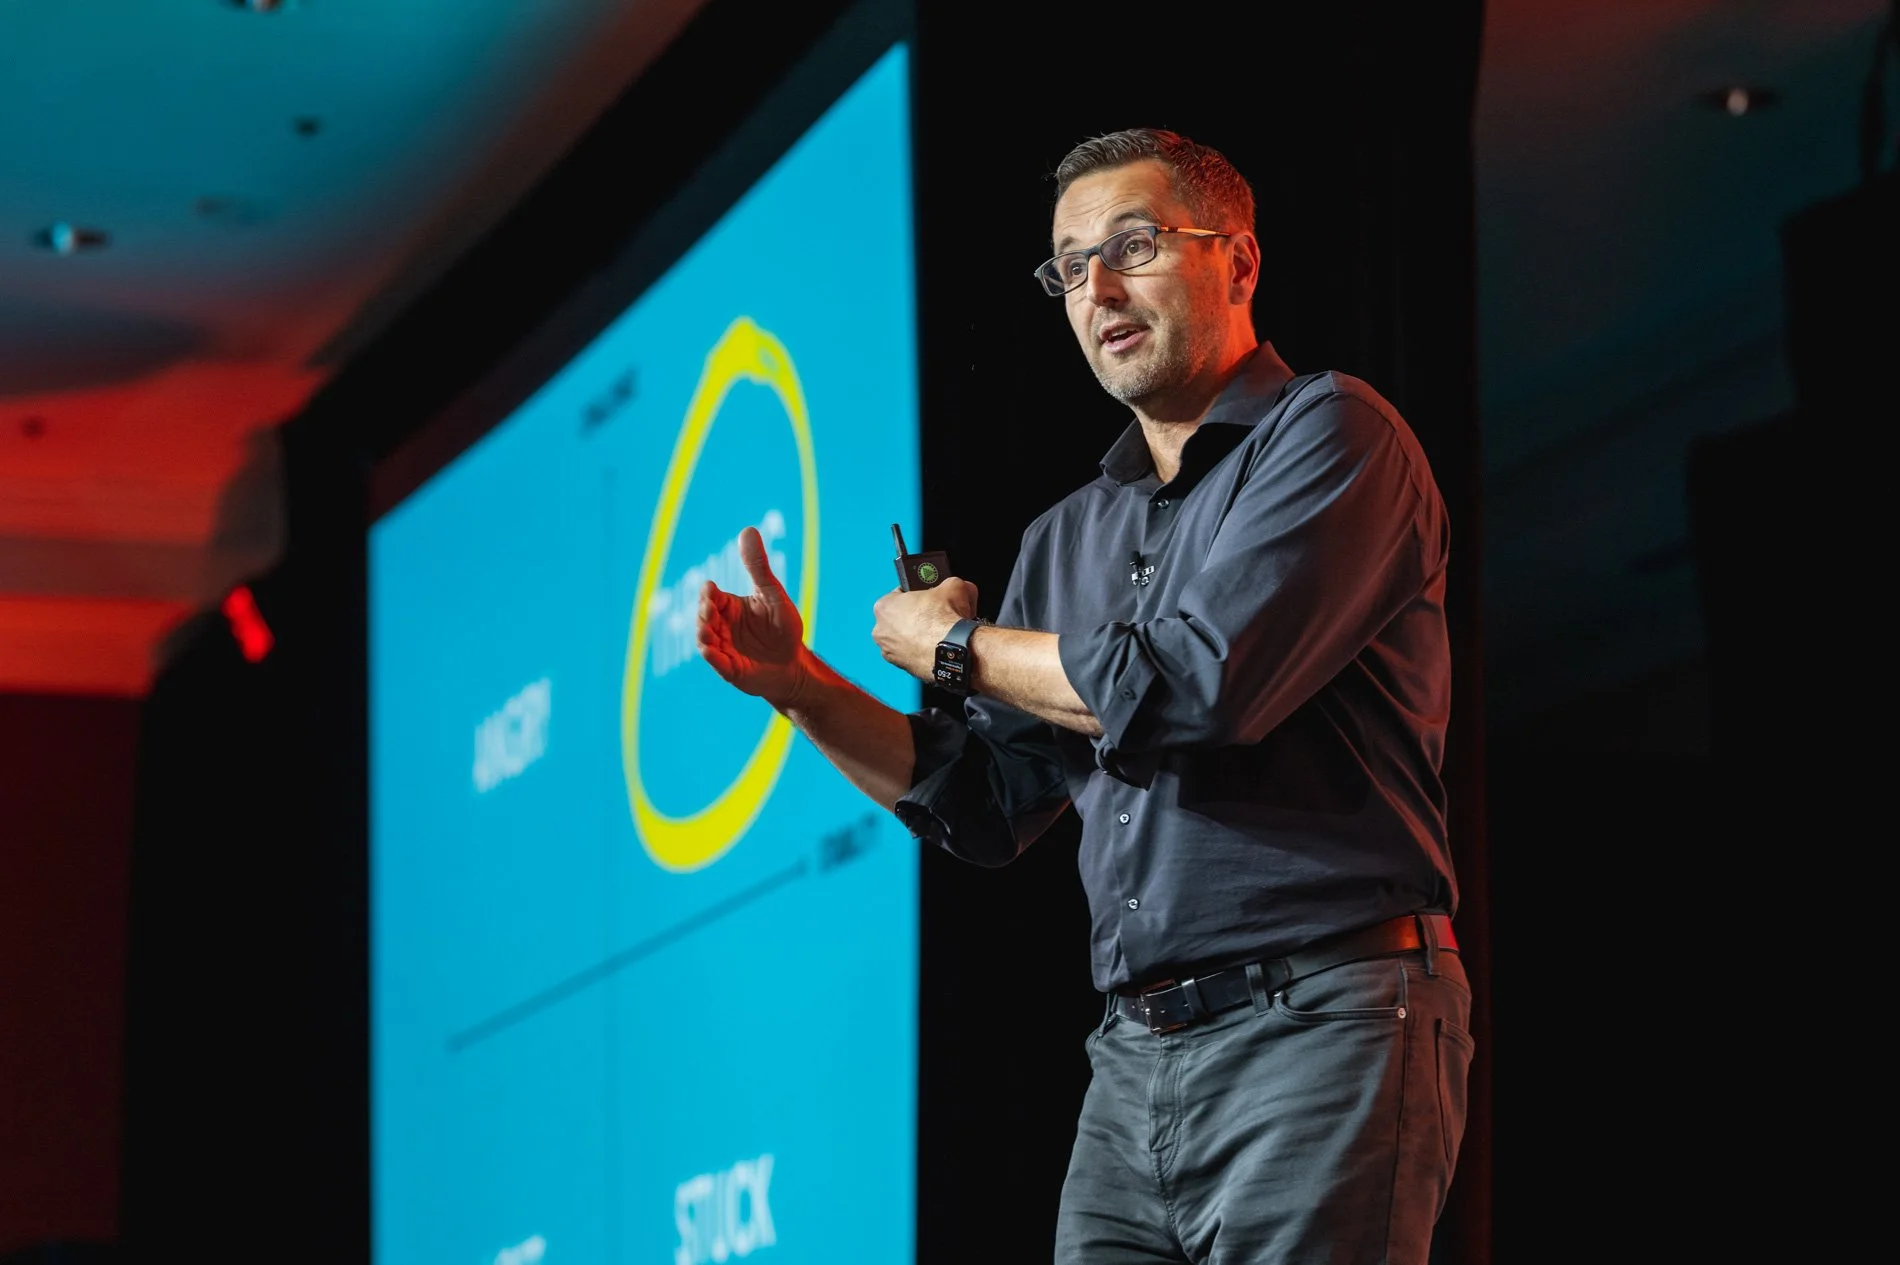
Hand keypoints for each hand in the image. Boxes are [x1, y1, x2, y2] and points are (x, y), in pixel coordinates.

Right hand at [697, 525, 808, 707]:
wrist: (794, 664)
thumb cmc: (783, 628)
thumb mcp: (773, 593)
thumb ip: (758, 566)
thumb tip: (747, 528)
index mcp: (728, 606)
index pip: (710, 595)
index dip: (708, 593)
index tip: (711, 591)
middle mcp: (720, 626)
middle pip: (702, 616)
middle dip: (703, 613)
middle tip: (710, 610)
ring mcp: (722, 648)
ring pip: (704, 639)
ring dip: (703, 635)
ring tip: (707, 633)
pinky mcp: (728, 669)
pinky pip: (715, 662)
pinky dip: (712, 657)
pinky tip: (710, 651)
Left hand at [872, 577, 978, 679]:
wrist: (954, 651)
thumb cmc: (944, 620)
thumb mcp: (953, 586)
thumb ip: (949, 583)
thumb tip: (957, 586)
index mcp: (884, 606)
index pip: (899, 594)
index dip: (916, 595)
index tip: (928, 598)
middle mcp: (880, 631)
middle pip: (900, 618)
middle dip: (916, 616)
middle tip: (935, 615)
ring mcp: (890, 652)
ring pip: (904, 639)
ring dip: (918, 636)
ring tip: (938, 632)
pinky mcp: (902, 668)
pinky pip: (912, 655)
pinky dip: (922, 651)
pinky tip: (937, 646)